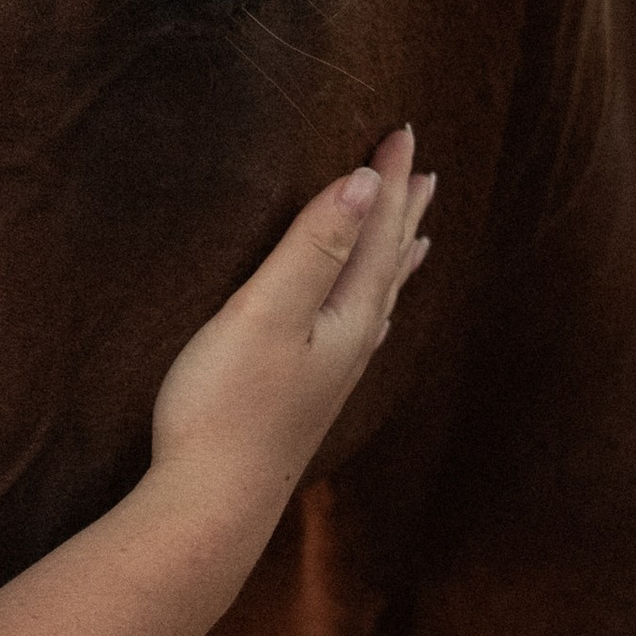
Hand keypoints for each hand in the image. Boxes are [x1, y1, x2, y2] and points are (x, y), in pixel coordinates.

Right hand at [147, 127, 432, 537]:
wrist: (211, 504)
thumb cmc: (228, 405)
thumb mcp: (268, 312)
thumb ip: (315, 247)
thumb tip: (364, 184)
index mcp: (350, 315)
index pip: (379, 232)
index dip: (388, 181)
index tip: (402, 132)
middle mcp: (354, 343)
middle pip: (389, 262)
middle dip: (402, 212)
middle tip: (424, 171)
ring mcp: (333, 373)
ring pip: (378, 298)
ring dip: (394, 257)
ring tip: (415, 235)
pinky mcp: (308, 395)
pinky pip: (358, 328)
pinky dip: (369, 302)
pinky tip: (362, 318)